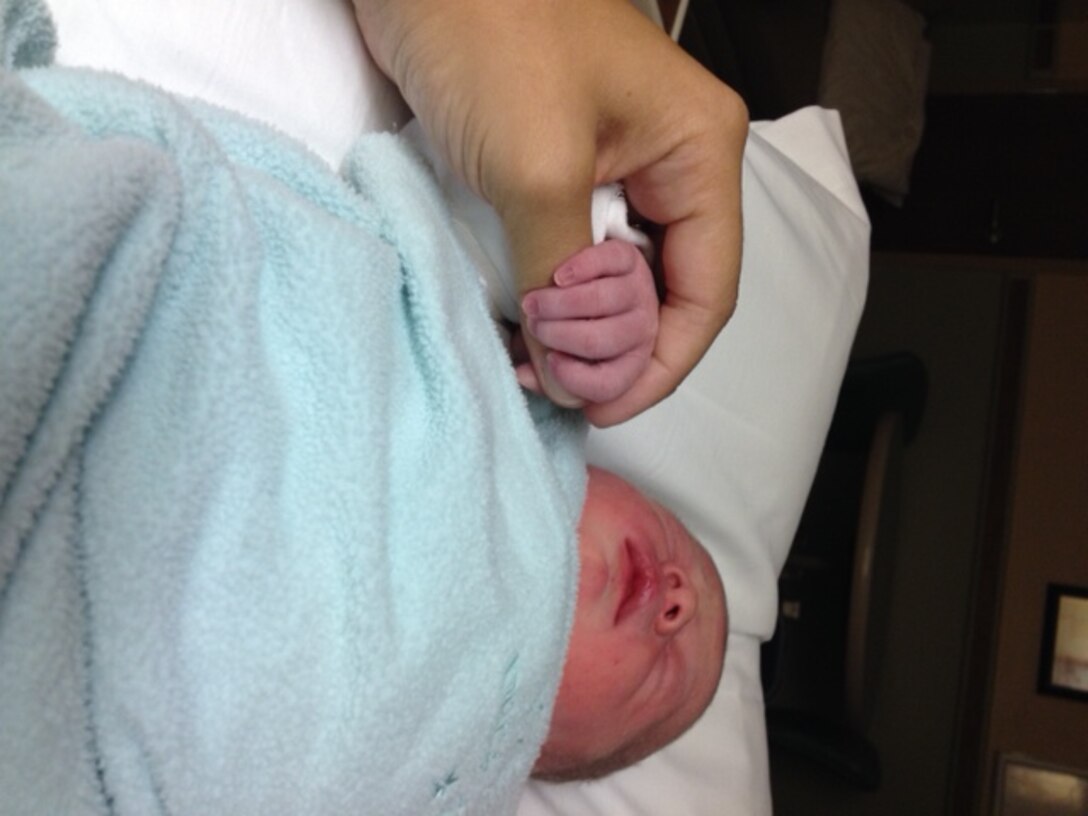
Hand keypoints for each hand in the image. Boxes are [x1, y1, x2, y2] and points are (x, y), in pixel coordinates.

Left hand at [355, 0, 746, 425]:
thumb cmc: (492, 31)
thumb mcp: (537, 167)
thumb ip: (558, 274)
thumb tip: (563, 363)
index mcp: (697, 151)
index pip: (708, 287)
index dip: (662, 362)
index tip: (603, 407)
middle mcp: (667, 162)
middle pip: (667, 289)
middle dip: (617, 349)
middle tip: (559, 391)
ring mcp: (612, 164)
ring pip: (617, 275)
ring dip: (579, 328)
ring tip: (534, 369)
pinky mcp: (558, 166)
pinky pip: (570, 249)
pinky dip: (549, 293)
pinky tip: (520, 326)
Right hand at [515, 239, 657, 404]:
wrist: (601, 284)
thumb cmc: (583, 326)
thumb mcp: (569, 354)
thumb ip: (545, 373)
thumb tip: (524, 374)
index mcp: (630, 363)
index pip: (608, 384)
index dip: (574, 378)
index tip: (549, 360)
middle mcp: (641, 331)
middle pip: (597, 340)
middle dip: (556, 334)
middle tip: (532, 325)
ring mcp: (640, 293)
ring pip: (600, 301)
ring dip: (558, 303)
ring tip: (533, 303)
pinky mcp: (631, 260)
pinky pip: (608, 262)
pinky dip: (580, 268)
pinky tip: (557, 277)